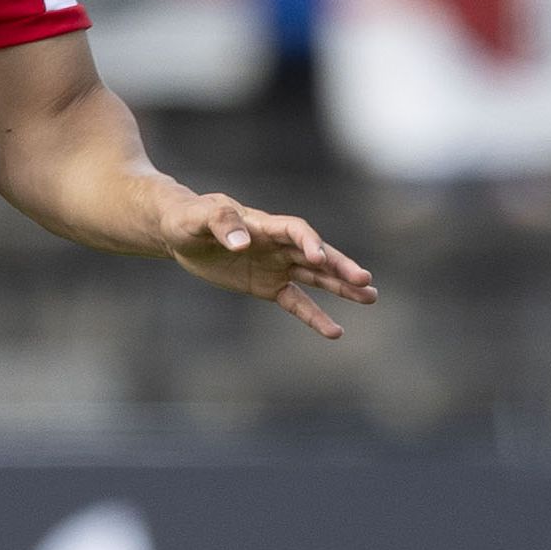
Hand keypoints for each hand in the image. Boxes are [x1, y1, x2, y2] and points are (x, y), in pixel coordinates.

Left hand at [162, 193, 377, 338]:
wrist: (179, 233)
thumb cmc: (188, 218)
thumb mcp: (197, 217)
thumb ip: (221, 224)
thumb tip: (241, 243)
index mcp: (263, 224)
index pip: (295, 230)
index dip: (308, 241)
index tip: (319, 257)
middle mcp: (278, 245)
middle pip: (316, 255)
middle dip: (339, 267)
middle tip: (365, 280)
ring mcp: (276, 266)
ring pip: (316, 277)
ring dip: (342, 288)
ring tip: (371, 297)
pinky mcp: (269, 286)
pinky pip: (296, 303)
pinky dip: (314, 316)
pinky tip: (335, 331)